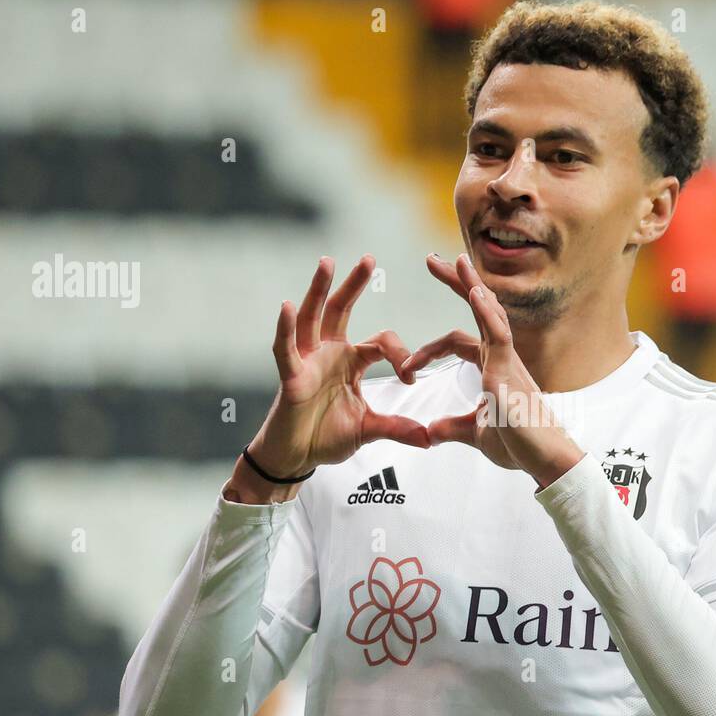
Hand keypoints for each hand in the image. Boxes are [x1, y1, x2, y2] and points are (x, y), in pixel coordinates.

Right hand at [242, 255, 428, 486]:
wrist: (297, 457)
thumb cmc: (326, 437)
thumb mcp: (369, 430)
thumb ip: (397, 429)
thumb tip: (430, 439)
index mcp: (351, 362)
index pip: (380, 343)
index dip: (400, 355)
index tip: (410, 379)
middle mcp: (329, 353)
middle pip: (340, 310)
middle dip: (353, 284)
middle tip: (368, 257)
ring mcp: (307, 361)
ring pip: (312, 318)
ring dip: (319, 290)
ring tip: (327, 262)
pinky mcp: (290, 376)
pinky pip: (286, 348)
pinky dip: (285, 328)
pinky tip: (287, 306)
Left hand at [402, 253, 584, 489]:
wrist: (545, 461)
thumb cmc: (520, 445)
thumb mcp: (475, 434)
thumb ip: (452, 427)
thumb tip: (430, 432)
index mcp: (493, 368)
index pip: (461, 341)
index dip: (431, 346)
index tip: (405, 366)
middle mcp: (501, 358)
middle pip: (479, 311)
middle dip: (458, 284)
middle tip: (432, 260)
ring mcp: (507, 362)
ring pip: (490, 313)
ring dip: (471, 286)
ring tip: (455, 260)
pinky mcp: (510, 373)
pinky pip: (500, 335)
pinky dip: (487, 312)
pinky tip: (475, 292)